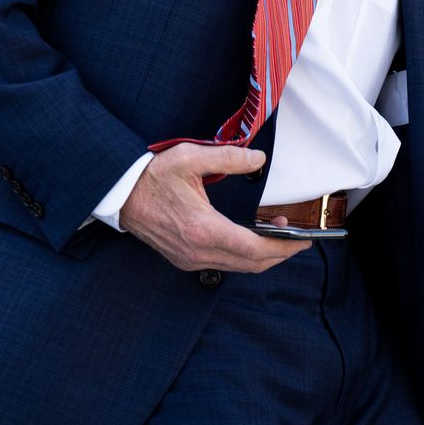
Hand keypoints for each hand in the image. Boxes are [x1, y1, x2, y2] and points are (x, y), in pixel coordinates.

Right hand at [118, 143, 309, 272]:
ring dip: (262, 255)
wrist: (119, 196)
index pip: (255, 249)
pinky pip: (223, 264)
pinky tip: (249, 237)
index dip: (284, 247)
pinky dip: (243, 256)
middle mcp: (198, 251)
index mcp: (203, 229)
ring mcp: (190, 259)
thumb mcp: (190, 158)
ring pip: (238, 267)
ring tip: (275, 232)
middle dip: (279, 253)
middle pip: (252, 264)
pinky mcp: (184, 260)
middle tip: (296, 237)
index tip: (304, 241)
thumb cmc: (152, 177)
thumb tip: (258, 159)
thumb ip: (228, 157)